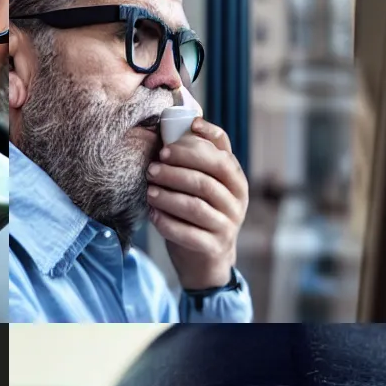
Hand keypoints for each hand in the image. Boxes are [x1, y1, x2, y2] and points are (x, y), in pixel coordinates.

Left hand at [145, 104, 247, 290]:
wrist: (205, 258)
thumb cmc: (198, 213)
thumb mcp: (202, 185)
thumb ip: (194, 160)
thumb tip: (171, 127)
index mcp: (235, 179)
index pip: (222, 155)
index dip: (196, 146)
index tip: (167, 145)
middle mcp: (236, 200)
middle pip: (206, 180)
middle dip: (175, 172)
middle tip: (152, 168)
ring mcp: (228, 224)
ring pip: (196, 206)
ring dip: (168, 197)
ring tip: (149, 191)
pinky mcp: (213, 246)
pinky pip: (189, 233)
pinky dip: (168, 223)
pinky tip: (153, 215)